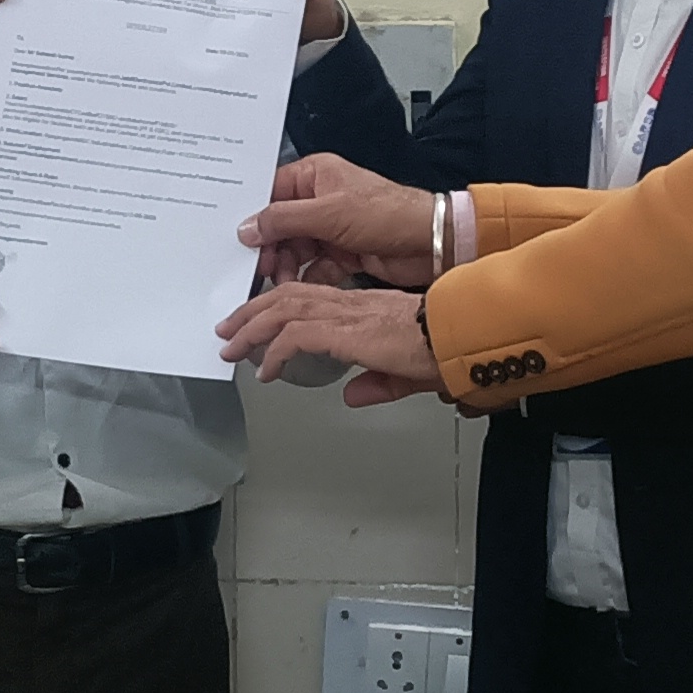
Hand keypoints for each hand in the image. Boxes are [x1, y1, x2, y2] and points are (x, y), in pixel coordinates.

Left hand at [216, 279, 440, 405]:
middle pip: (287, 297)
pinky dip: (274, 351)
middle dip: (251, 313)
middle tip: (228, 330)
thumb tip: (352, 395)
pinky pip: (296, 337)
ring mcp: (347, 315)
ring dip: (252, 328)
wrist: (463, 335)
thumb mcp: (404, 372)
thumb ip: (376, 383)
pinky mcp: (347, 332)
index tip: (256, 325)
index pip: (308, 298)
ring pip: (283, 310)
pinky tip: (264, 369)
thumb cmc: (445, 347)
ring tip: (232, 346)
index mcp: (362, 308)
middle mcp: (350, 304)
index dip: (277, 308)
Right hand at [238, 152, 436, 284]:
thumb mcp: (328, 213)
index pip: (271, 192)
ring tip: (280, 279)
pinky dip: (306, 276)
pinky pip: (313, 266)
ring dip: (286, 265)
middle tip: (260, 266)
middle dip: (270, 247)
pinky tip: (300, 286)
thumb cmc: (390, 212)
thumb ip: (284, 220)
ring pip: (294, 248)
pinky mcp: (342, 251)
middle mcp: (321, 198)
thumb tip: (249, 226)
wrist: (430, 242)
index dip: (254, 216)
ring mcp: (331, 226)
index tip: (240, 239)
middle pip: (280, 225)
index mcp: (316, 175)